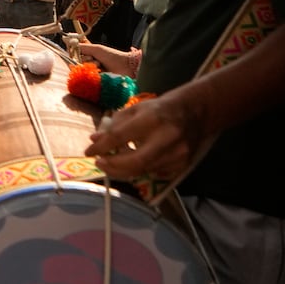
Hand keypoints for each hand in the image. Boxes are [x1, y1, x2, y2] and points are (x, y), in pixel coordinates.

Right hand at [76, 41, 135, 76]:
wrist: (126, 67)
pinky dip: (93, 75)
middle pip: (77, 64)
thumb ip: (81, 47)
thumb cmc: (112, 56)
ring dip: (91, 67)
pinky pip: (87, 79)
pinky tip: (101, 73)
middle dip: (86, 61)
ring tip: (101, 66)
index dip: (76, 56)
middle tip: (97, 60)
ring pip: (82, 71)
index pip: (75, 57)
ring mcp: (93, 74)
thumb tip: (68, 42)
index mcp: (89, 57)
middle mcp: (90, 65)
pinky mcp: (95, 82)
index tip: (80, 54)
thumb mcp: (96, 48)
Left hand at [84, 92, 210, 181]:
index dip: (101, 147)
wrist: (195, 113)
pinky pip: (154, 174)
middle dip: (112, 166)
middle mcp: (166, 138)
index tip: (88, 152)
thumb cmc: (160, 109)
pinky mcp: (182, 165)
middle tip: (99, 163)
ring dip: (122, 170)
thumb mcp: (135, 109)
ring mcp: (177, 154)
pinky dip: (140, 171)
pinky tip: (131, 165)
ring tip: (111, 164)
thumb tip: (94, 140)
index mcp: (152, 119)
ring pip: (143, 171)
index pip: (120, 137)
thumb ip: (114, 124)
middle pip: (134, 162)